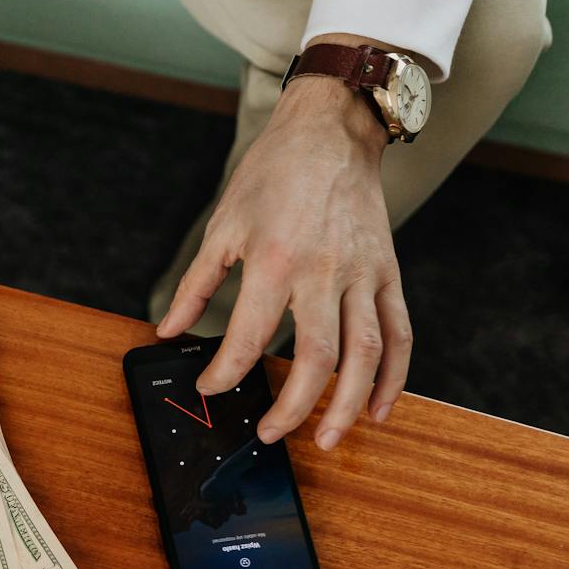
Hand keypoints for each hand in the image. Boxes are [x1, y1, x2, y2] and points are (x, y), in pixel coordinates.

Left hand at [156, 71, 412, 449]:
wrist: (333, 130)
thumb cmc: (274, 174)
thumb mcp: (223, 224)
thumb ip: (196, 285)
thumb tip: (168, 331)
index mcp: (274, 260)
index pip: (247, 337)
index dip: (226, 372)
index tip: (211, 387)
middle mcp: (324, 272)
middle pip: (316, 359)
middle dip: (293, 407)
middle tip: (270, 434)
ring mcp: (363, 275)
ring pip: (366, 354)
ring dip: (349, 405)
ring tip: (326, 438)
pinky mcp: (388, 273)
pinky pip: (400, 333)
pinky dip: (394, 377)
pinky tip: (380, 409)